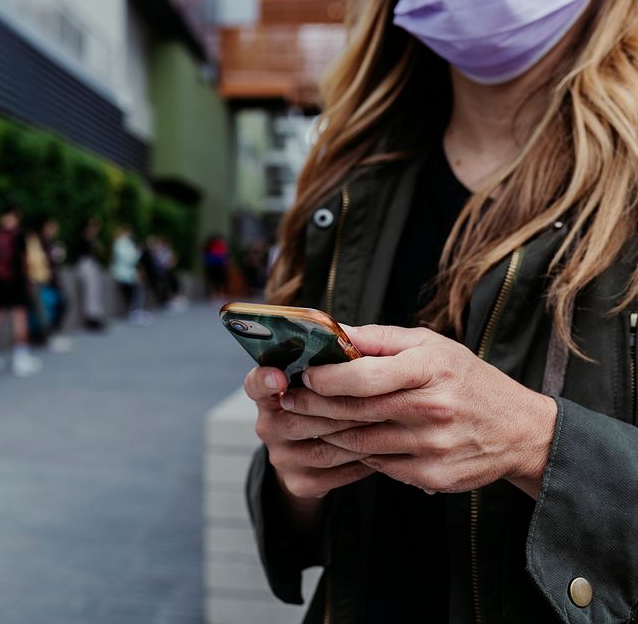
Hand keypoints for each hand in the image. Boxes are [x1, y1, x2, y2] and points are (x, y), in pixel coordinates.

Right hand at [245, 366, 374, 501]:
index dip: (265, 381)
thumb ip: (325, 360)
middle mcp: (268, 426)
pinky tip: (380, 449)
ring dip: (355, 436)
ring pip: (320, 449)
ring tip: (384, 422)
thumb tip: (344, 335)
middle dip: (336, 409)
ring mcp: (281, 457)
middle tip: (372, 397)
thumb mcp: (319, 380)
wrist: (314, 459)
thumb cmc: (324, 404)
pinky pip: (333, 475)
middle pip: (295, 419)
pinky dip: (360, 463)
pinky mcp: (298, 483)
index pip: (255, 385)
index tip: (280, 377)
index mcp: (269, 395)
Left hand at [280, 325, 556, 497]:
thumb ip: (379, 339)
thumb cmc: (467, 379)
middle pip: (357, 411)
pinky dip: (356, 454)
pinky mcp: (432, 475)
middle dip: (313, 406)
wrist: (520, 430)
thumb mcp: (431, 345)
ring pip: (361, 442)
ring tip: (303, 421)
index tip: (302, 375)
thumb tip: (332, 330)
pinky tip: (341, 442)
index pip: (365, 375)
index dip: (327, 377)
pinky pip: (379, 466)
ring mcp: (433, 446)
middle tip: (286, 400)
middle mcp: (433, 408)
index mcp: (430, 369)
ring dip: (327, 432)